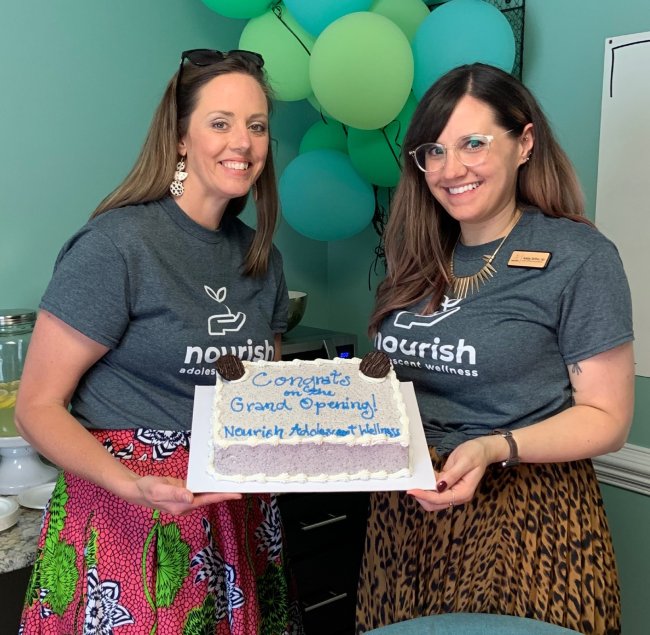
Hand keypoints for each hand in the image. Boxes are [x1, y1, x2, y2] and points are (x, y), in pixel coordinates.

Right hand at [127, 475, 241, 515]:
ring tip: (233, 480)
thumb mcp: (159, 489)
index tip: (238, 494)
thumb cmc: (147, 489)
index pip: (208, 500)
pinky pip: (199, 487)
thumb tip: (191, 497)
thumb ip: (175, 493)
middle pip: (210, 497)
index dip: (223, 496)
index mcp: (183, 505)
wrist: (138, 488)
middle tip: (242, 484)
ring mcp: (187, 497)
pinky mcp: (185, 490)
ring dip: (217, 487)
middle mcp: (187, 503)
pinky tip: (216, 478)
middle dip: (225, 491)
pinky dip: (208, 483)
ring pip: (206, 492)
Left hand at [407, 437, 493, 511]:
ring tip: (414, 483)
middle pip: (436, 504)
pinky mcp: (449, 486)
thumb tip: (439, 487)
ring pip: (434, 500)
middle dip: (423, 497)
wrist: (482, 450)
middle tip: (411, 486)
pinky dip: (428, 487)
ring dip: (424, 493)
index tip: (412, 490)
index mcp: (464, 493)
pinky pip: (436, 491)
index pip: (440, 499)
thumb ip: (452, 475)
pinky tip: (423, 478)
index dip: (425, 495)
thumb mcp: (464, 462)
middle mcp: (458, 496)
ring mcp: (454, 491)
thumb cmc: (475, 453)